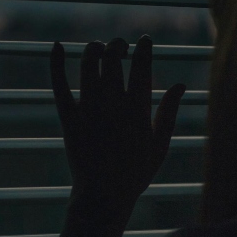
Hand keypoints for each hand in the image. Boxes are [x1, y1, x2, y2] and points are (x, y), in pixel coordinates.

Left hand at [50, 36, 185, 209]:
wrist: (104, 196)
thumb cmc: (135, 172)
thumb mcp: (160, 144)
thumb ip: (169, 112)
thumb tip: (180, 84)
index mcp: (138, 109)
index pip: (142, 66)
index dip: (144, 48)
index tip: (144, 41)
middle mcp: (113, 104)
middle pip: (113, 58)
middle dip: (118, 45)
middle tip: (120, 47)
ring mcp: (89, 109)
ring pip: (88, 64)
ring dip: (94, 49)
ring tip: (99, 48)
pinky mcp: (69, 117)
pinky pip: (59, 85)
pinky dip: (56, 63)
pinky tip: (56, 46)